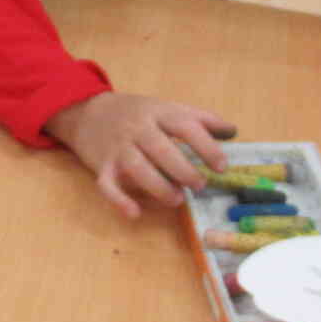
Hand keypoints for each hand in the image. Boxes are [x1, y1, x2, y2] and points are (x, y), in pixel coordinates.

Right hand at [44, 91, 235, 218]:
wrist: (88, 111)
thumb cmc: (136, 113)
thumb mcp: (166, 108)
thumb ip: (199, 119)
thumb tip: (232, 131)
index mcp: (158, 112)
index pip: (185, 126)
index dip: (206, 146)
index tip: (222, 166)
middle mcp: (137, 128)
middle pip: (160, 148)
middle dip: (183, 169)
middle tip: (200, 185)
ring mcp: (118, 147)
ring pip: (137, 167)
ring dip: (158, 186)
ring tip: (177, 199)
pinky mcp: (101, 166)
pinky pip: (107, 185)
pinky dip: (119, 200)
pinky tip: (135, 213)